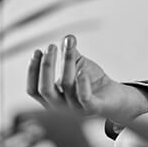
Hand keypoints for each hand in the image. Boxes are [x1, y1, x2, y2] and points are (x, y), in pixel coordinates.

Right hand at [25, 35, 147, 126]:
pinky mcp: (93, 109)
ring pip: (66, 86)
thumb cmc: (91, 83)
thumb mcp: (77, 66)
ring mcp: (76, 110)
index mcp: (52, 99)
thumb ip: (70, 54)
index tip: (37, 51)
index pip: (34, 90)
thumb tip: (67, 37)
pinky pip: (85, 98)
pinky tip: (82, 70)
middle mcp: (61, 107)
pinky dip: (82, 84)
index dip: (32, 71)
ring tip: (69, 46)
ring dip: (67, 63)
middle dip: (46, 66)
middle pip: (46, 89)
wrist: (115, 98)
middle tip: (51, 47)